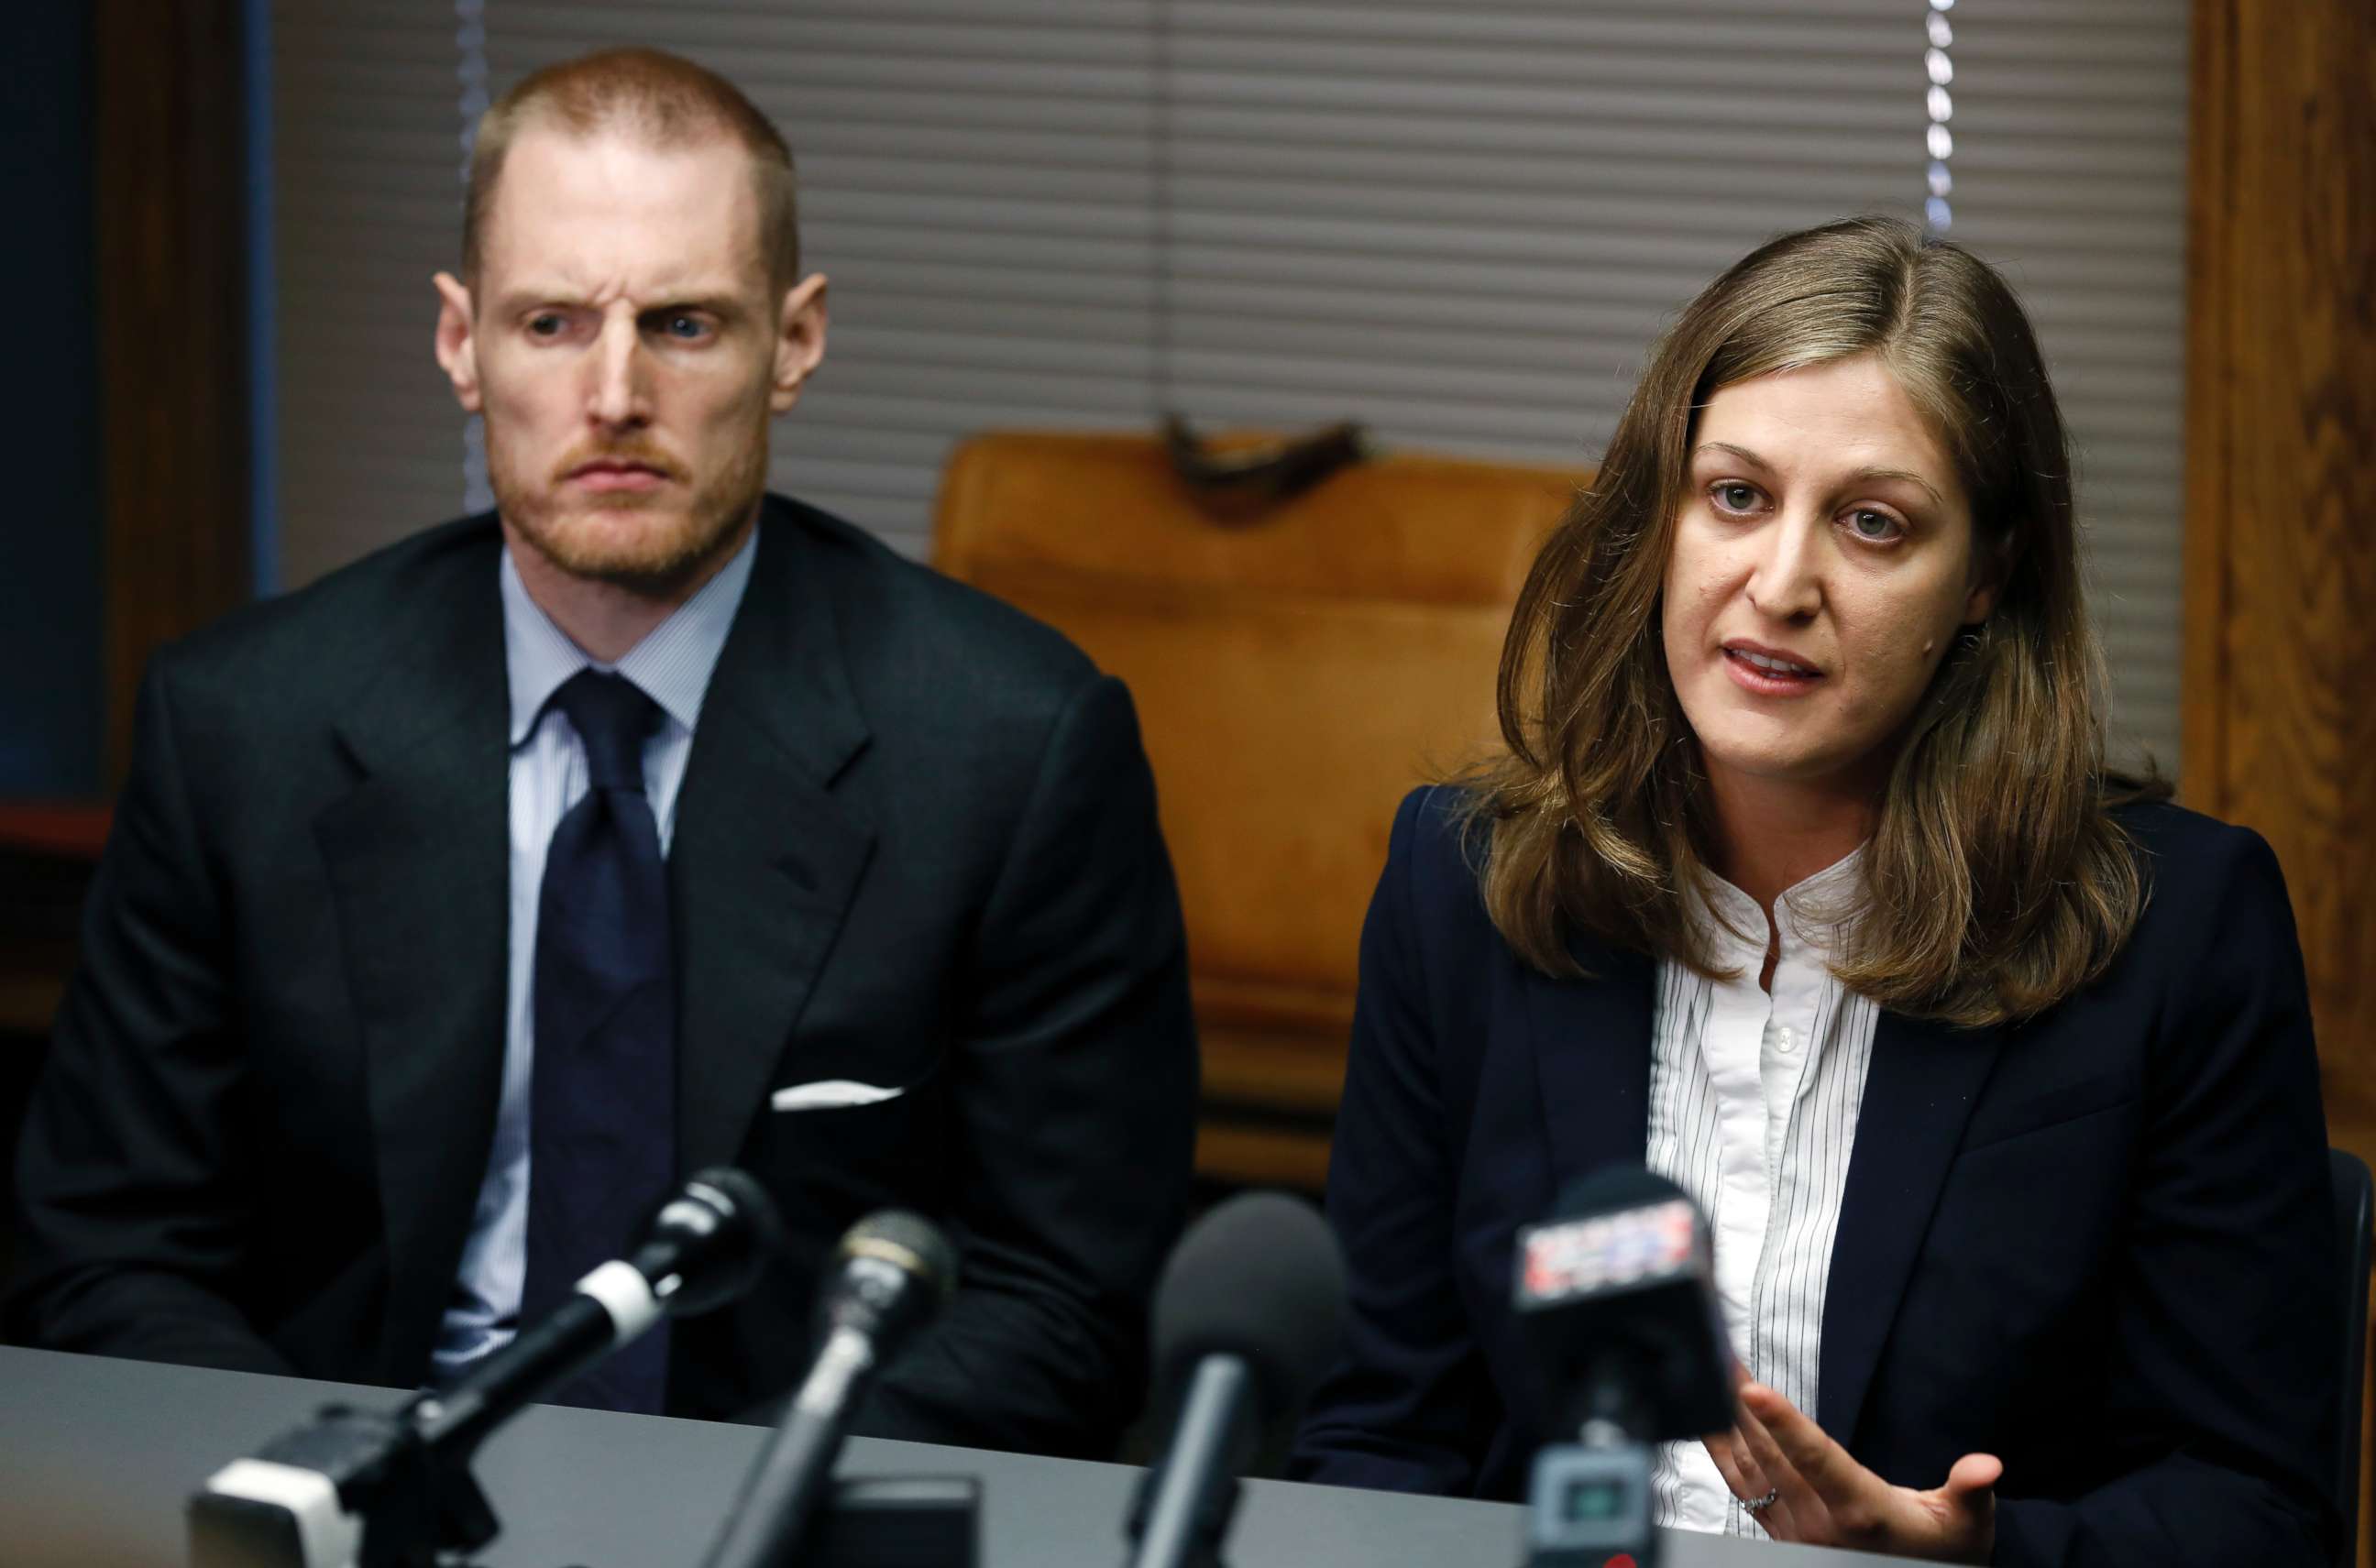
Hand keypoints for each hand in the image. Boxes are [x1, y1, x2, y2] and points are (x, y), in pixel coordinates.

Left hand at [1702, 1381, 1999, 1562]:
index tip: (1754, 1391)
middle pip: (1770, 1453)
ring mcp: (1794, 1531)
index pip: (1817, 1459)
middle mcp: (1819, 1523)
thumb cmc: (1942, 1551)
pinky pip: (1741, 1489)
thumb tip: (1988, 1466)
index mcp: (1862, 1511)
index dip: (1784, 1424)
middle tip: (1721, 1352)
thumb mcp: (1967, 1524)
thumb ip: (1970, 1490)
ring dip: (1727, 1420)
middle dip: (1741, 1402)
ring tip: (1710, 1373)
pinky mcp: (1780, 1534)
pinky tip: (1708, 1422)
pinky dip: (1722, 1452)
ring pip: (1750, 1469)